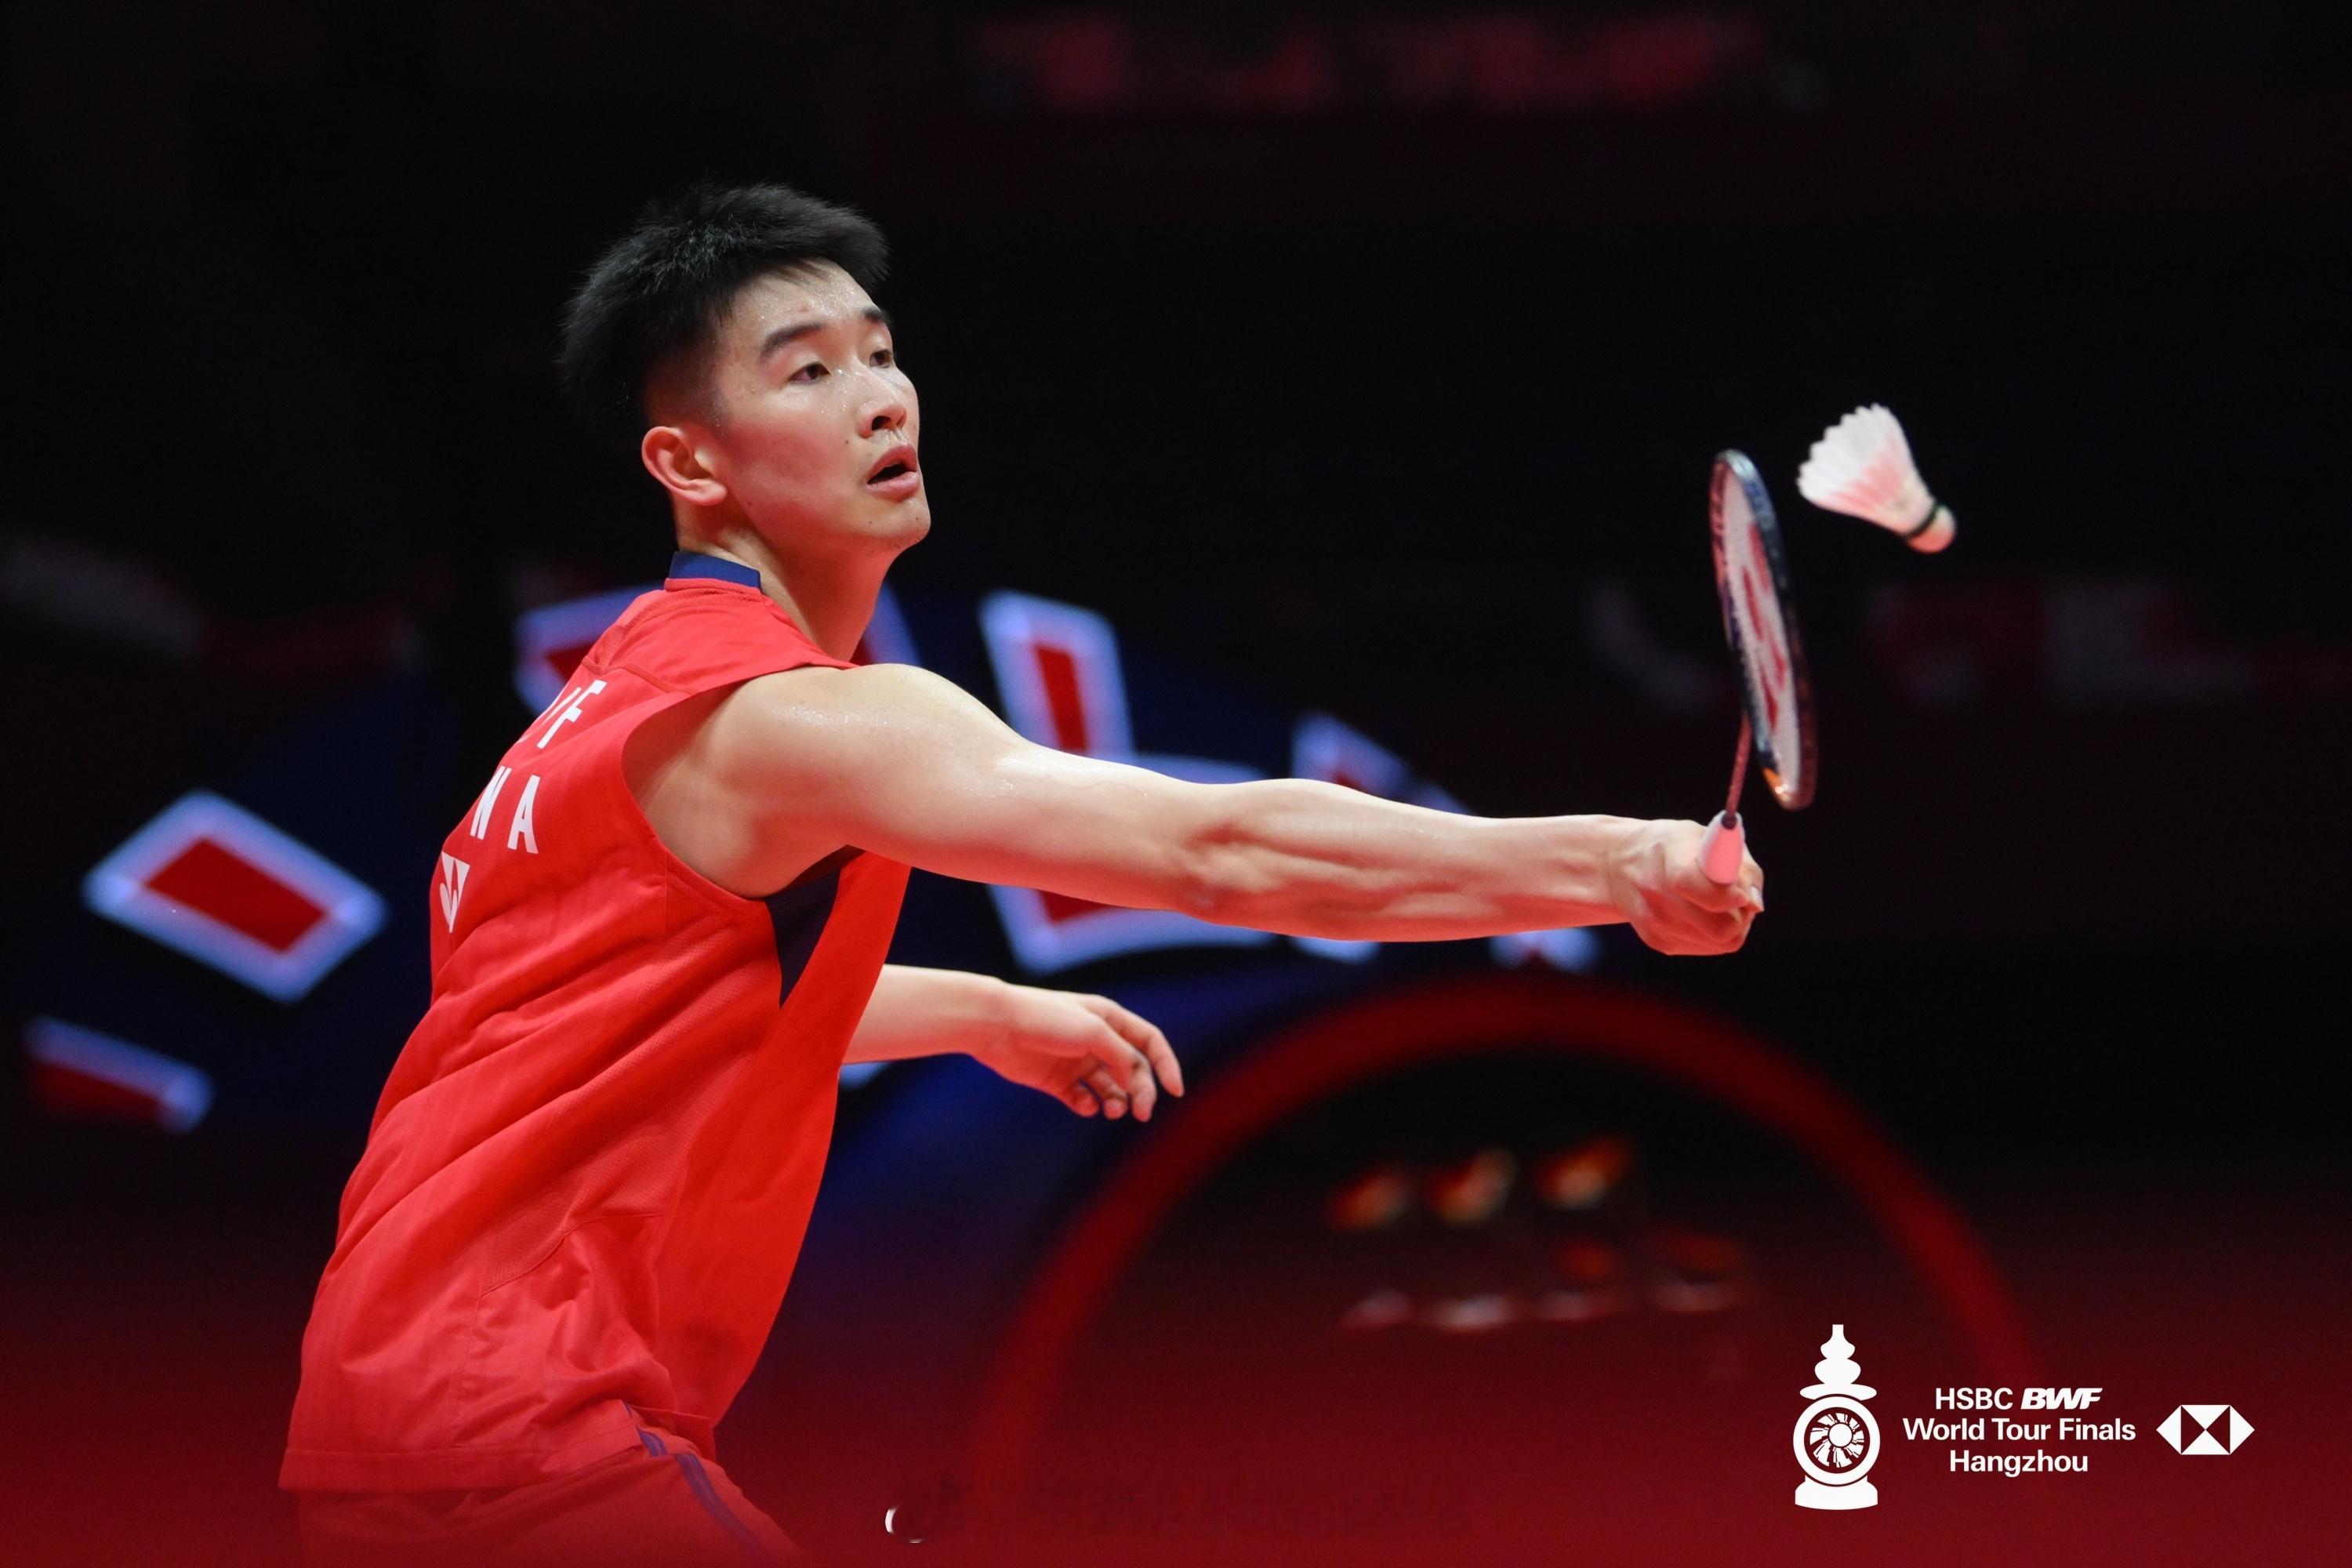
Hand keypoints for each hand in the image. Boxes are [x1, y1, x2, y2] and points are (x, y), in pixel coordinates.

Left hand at [972, 984, 1185, 1119]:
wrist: (995, 1025)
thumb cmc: (1045, 1020)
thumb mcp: (1093, 1032)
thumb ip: (1122, 1055)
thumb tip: (1139, 1080)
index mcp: (1109, 1019)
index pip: (1149, 1042)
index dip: (1166, 1065)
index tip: (1175, 1091)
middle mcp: (1095, 1040)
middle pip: (1132, 1070)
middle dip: (1141, 1091)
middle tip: (1141, 1113)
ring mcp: (1075, 1061)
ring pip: (1110, 1088)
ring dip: (1117, 1102)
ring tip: (1111, 1110)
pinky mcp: (1055, 1080)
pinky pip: (1082, 1099)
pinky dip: (1089, 1106)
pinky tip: (1085, 1105)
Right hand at [1605, 819, 1764, 955]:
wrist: (1620, 865)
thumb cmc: (1675, 847)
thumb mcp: (1705, 836)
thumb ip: (1739, 864)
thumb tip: (1755, 904)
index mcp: (1666, 856)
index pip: (1693, 884)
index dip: (1726, 895)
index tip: (1742, 895)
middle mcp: (1654, 892)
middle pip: (1719, 926)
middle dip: (1741, 915)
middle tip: (1740, 899)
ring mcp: (1654, 922)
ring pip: (1720, 941)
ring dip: (1733, 924)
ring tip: (1723, 902)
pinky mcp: (1658, 942)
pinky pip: (1707, 946)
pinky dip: (1715, 933)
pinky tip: (1704, 912)